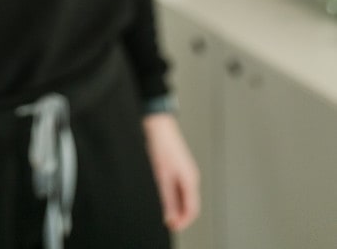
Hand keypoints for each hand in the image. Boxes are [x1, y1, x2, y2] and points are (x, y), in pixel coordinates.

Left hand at [142, 113, 199, 232]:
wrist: (160, 126)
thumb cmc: (162, 146)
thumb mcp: (162, 177)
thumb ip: (168, 199)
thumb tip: (170, 217)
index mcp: (190, 180)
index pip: (192, 210)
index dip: (183, 222)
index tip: (172, 227)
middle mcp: (192, 177)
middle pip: (191, 204)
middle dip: (181, 216)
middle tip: (168, 222)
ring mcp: (188, 172)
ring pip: (187, 197)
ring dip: (178, 207)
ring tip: (166, 211)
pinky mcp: (182, 168)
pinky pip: (183, 188)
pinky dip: (176, 197)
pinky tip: (167, 197)